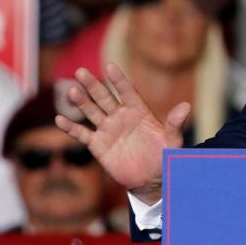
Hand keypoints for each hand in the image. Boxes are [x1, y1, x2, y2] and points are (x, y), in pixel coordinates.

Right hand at [55, 63, 190, 204]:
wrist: (151, 178)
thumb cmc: (164, 156)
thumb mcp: (172, 140)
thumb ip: (175, 123)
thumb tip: (186, 106)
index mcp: (139, 111)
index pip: (127, 92)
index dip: (119, 80)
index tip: (110, 66)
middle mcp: (121, 117)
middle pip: (105, 98)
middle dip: (93, 85)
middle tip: (81, 71)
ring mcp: (108, 129)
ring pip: (92, 112)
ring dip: (81, 102)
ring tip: (72, 91)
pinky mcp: (98, 144)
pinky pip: (82, 134)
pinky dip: (71, 128)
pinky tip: (59, 120)